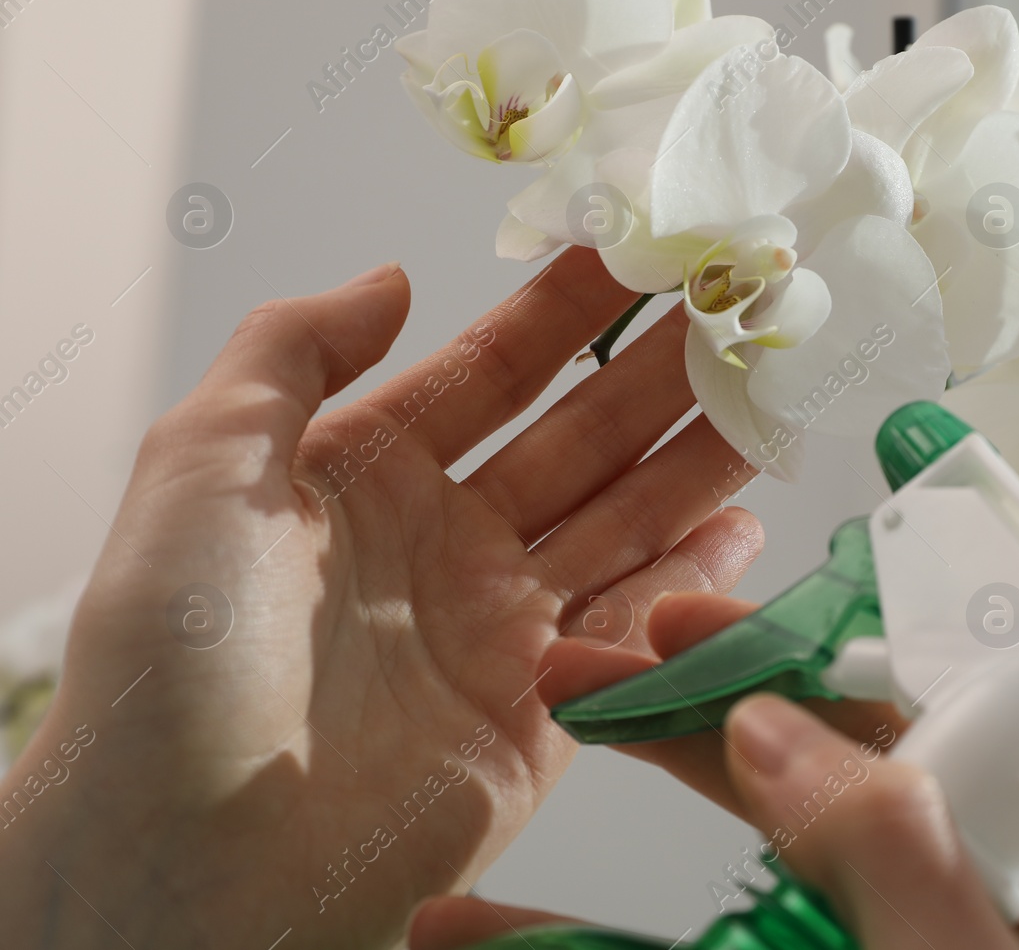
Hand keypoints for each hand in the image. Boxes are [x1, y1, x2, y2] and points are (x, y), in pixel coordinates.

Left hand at [0, 252, 762, 948]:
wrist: (191, 852)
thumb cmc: (173, 657)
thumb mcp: (202, 461)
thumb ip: (292, 350)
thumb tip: (392, 279)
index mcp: (361, 478)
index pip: (488, 373)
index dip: (562, 310)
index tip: (635, 245)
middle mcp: (440, 544)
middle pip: (575, 439)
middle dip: (655, 372)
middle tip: (732, 308)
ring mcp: (497, 627)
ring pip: (621, 520)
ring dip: (694, 458)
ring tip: (765, 393)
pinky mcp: (544, 710)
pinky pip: (633, 626)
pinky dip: (692, 578)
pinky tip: (742, 522)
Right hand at [408, 594, 1018, 949]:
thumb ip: (890, 853)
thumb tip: (776, 723)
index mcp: (1016, 894)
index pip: (903, 732)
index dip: (788, 665)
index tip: (678, 627)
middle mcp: (933, 933)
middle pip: (793, 802)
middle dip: (677, 739)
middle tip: (570, 682)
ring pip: (710, 933)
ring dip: (578, 924)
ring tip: (451, 921)